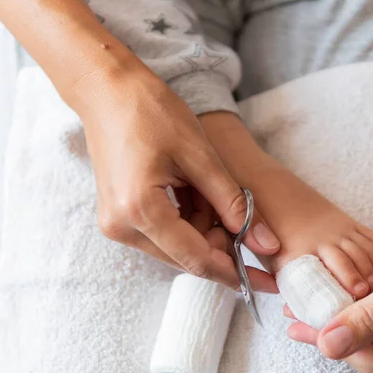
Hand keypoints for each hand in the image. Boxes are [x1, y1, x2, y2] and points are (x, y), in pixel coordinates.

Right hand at [74, 65, 279, 290]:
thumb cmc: (152, 112)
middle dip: (221, 245)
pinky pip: (163, 234)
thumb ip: (233, 203)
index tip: (264, 282)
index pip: (196, 259)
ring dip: (205, 230)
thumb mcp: (201, 155)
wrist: (107, 89)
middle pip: (186, 257)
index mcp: (140, 211)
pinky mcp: (119, 216)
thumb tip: (264, 244)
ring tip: (214, 193)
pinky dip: (189, 221)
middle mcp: (122, 227)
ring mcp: (116, 223)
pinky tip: (197, 194)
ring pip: (177, 247)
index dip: (234, 272)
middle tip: (246, 221)